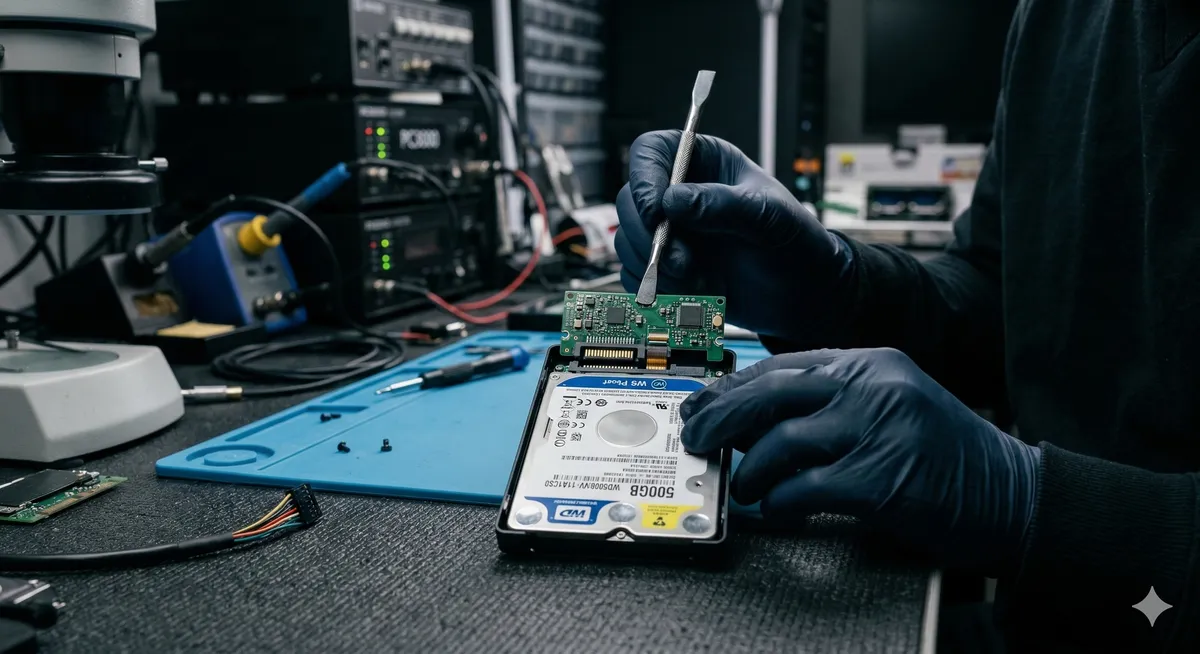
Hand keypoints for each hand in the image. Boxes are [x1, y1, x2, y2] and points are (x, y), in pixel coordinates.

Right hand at [614, 130, 852, 340]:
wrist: (802, 294)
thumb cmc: (793, 241)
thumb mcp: (766, 216)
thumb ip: (722, 204)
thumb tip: (674, 201)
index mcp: (702, 162)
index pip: (651, 153)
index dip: (644, 179)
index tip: (656, 212)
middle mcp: (679, 194)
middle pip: (629, 201)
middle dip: (650, 236)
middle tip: (682, 261)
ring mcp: (670, 232)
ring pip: (629, 242)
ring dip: (657, 267)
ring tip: (700, 278)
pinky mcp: (666, 267)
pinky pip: (638, 275)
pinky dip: (662, 287)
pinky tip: (698, 289)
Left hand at [680, 348, 1040, 569]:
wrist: (1012, 494)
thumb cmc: (945, 455)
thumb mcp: (891, 405)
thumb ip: (831, 402)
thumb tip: (755, 421)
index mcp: (872, 363)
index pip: (784, 365)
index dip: (733, 386)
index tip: (702, 404)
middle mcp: (875, 386)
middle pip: (772, 392)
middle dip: (723, 417)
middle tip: (699, 439)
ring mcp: (880, 430)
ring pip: (781, 441)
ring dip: (751, 470)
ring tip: (746, 488)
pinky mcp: (882, 480)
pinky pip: (803, 488)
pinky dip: (778, 501)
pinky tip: (775, 508)